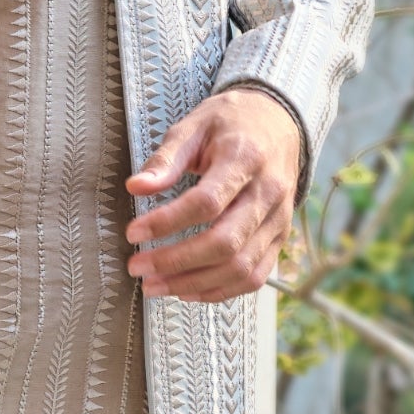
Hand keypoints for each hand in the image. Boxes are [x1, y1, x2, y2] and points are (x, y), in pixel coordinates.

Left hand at [125, 89, 302, 301]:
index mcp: (245, 159)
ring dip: (193, 283)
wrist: (279, 122)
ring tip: (154, 286)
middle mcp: (269, 193)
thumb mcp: (194, 126)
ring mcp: (279, 220)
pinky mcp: (280, 238)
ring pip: (240, 267)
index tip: (133, 233)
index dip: (167, 223)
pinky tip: (186, 290)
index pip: (207, 203)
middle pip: (225, 243)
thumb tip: (135, 187)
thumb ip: (166, 159)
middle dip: (176, 262)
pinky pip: (254, 276)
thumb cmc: (230, 123)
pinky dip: (219, 291)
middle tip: (137, 268)